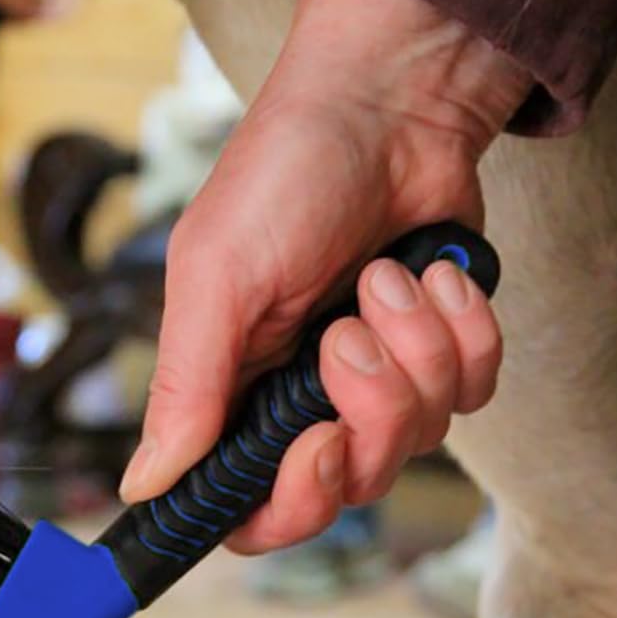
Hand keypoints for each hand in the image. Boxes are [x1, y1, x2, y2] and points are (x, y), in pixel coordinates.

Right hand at [118, 0, 532, 552]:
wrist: (391, 104)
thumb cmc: (286, 177)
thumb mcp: (217, 278)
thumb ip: (187, 389)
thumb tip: (143, 484)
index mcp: (239, 396)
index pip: (256, 512)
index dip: (290, 505)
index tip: (316, 445)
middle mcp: (306, 403)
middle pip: (351, 483)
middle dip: (369, 409)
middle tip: (347, 335)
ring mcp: (380, 383)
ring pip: (420, 437)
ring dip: (415, 350)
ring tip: (386, 277)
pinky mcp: (442, 356)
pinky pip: (473, 391)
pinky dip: (464, 329)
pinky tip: (436, 275)